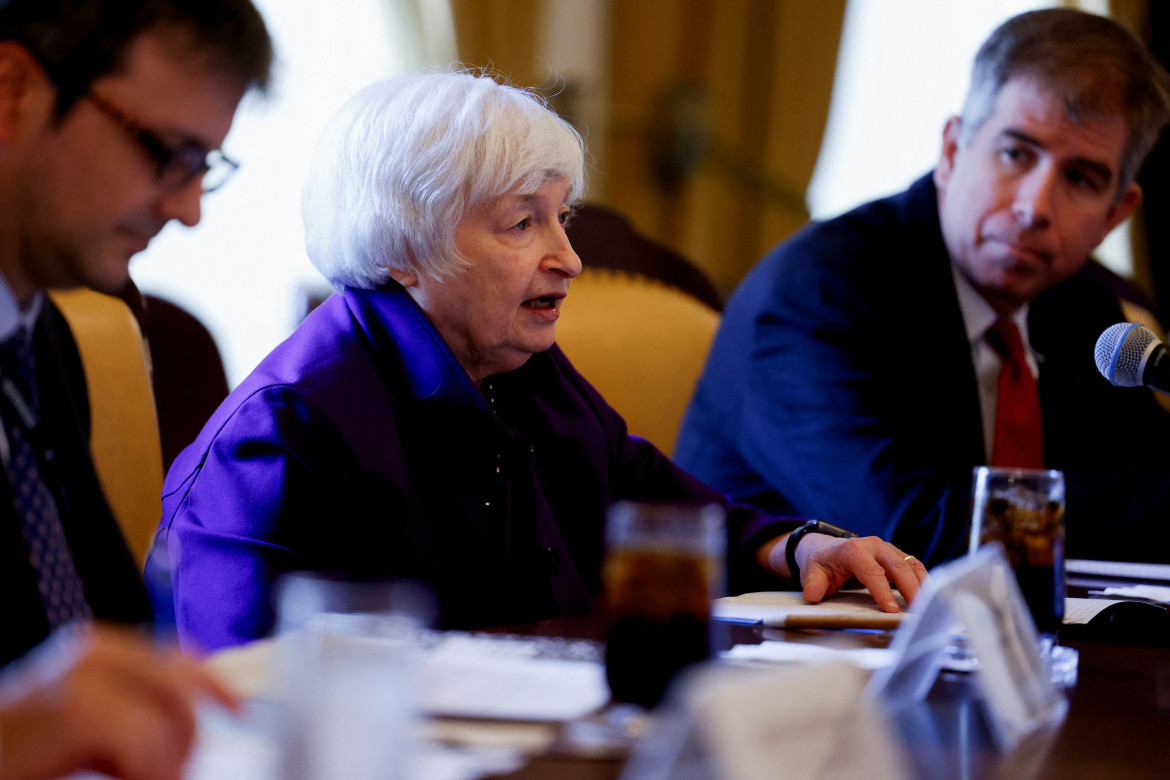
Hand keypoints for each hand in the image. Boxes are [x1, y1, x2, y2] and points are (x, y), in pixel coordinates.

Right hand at [0, 624, 239, 779]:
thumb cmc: (24, 755)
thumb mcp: (89, 728)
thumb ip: (135, 712)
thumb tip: (193, 727)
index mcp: (102, 651)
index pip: (181, 659)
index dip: (215, 687)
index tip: (239, 712)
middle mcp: (95, 654)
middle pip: (182, 689)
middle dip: (188, 738)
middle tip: (174, 773)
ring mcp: (84, 677)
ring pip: (171, 716)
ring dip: (167, 761)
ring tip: (147, 778)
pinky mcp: (74, 709)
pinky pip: (144, 740)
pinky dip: (148, 769)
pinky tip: (132, 779)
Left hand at [759, 533, 927, 611]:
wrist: (824, 548)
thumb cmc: (820, 562)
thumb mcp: (811, 573)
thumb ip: (813, 585)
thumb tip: (813, 596)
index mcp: (853, 550)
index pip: (872, 572)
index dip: (883, 592)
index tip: (892, 610)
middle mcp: (874, 546)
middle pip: (898, 566)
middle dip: (911, 589)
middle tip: (919, 611)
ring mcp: (887, 549)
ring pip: (911, 565)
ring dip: (922, 585)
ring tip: (929, 607)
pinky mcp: (895, 556)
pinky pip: (914, 566)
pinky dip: (923, 581)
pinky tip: (929, 598)